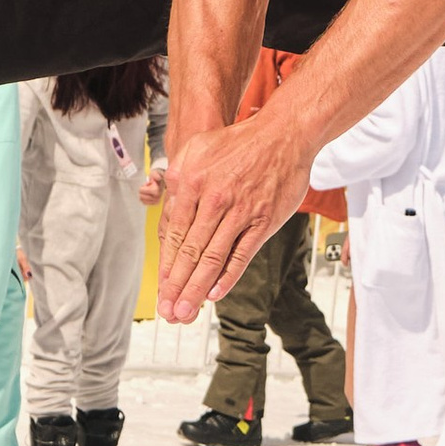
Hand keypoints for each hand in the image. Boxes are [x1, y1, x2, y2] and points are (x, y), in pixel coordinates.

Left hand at [157, 111, 312, 321]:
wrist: (283, 134)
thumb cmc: (240, 142)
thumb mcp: (197, 148)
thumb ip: (179, 177)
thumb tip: (167, 207)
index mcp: (191, 182)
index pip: (174, 234)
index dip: (166, 266)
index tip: (161, 289)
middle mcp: (212, 198)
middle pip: (190, 251)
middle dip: (176, 286)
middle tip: (168, 312)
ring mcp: (239, 211)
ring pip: (212, 258)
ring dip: (196, 289)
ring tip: (185, 312)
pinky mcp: (263, 220)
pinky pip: (241, 254)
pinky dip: (227, 277)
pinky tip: (215, 294)